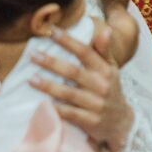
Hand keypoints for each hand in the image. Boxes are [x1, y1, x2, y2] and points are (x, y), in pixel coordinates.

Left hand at [31, 23, 133, 151]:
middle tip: (32, 55)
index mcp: (105, 70)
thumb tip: (104, 30)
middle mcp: (101, 86)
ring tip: (31, 79)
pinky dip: (56, 109)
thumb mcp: (111, 69)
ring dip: (48, 86)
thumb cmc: (110, 90)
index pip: (85, 53)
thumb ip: (104, 50)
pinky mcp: (91, 122)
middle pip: (73, 72)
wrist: (121, 122)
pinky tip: (42, 104)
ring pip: (69, 94)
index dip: (69, 41)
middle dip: (51, 63)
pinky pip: (70, 114)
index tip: (52, 32)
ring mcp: (96, 105)